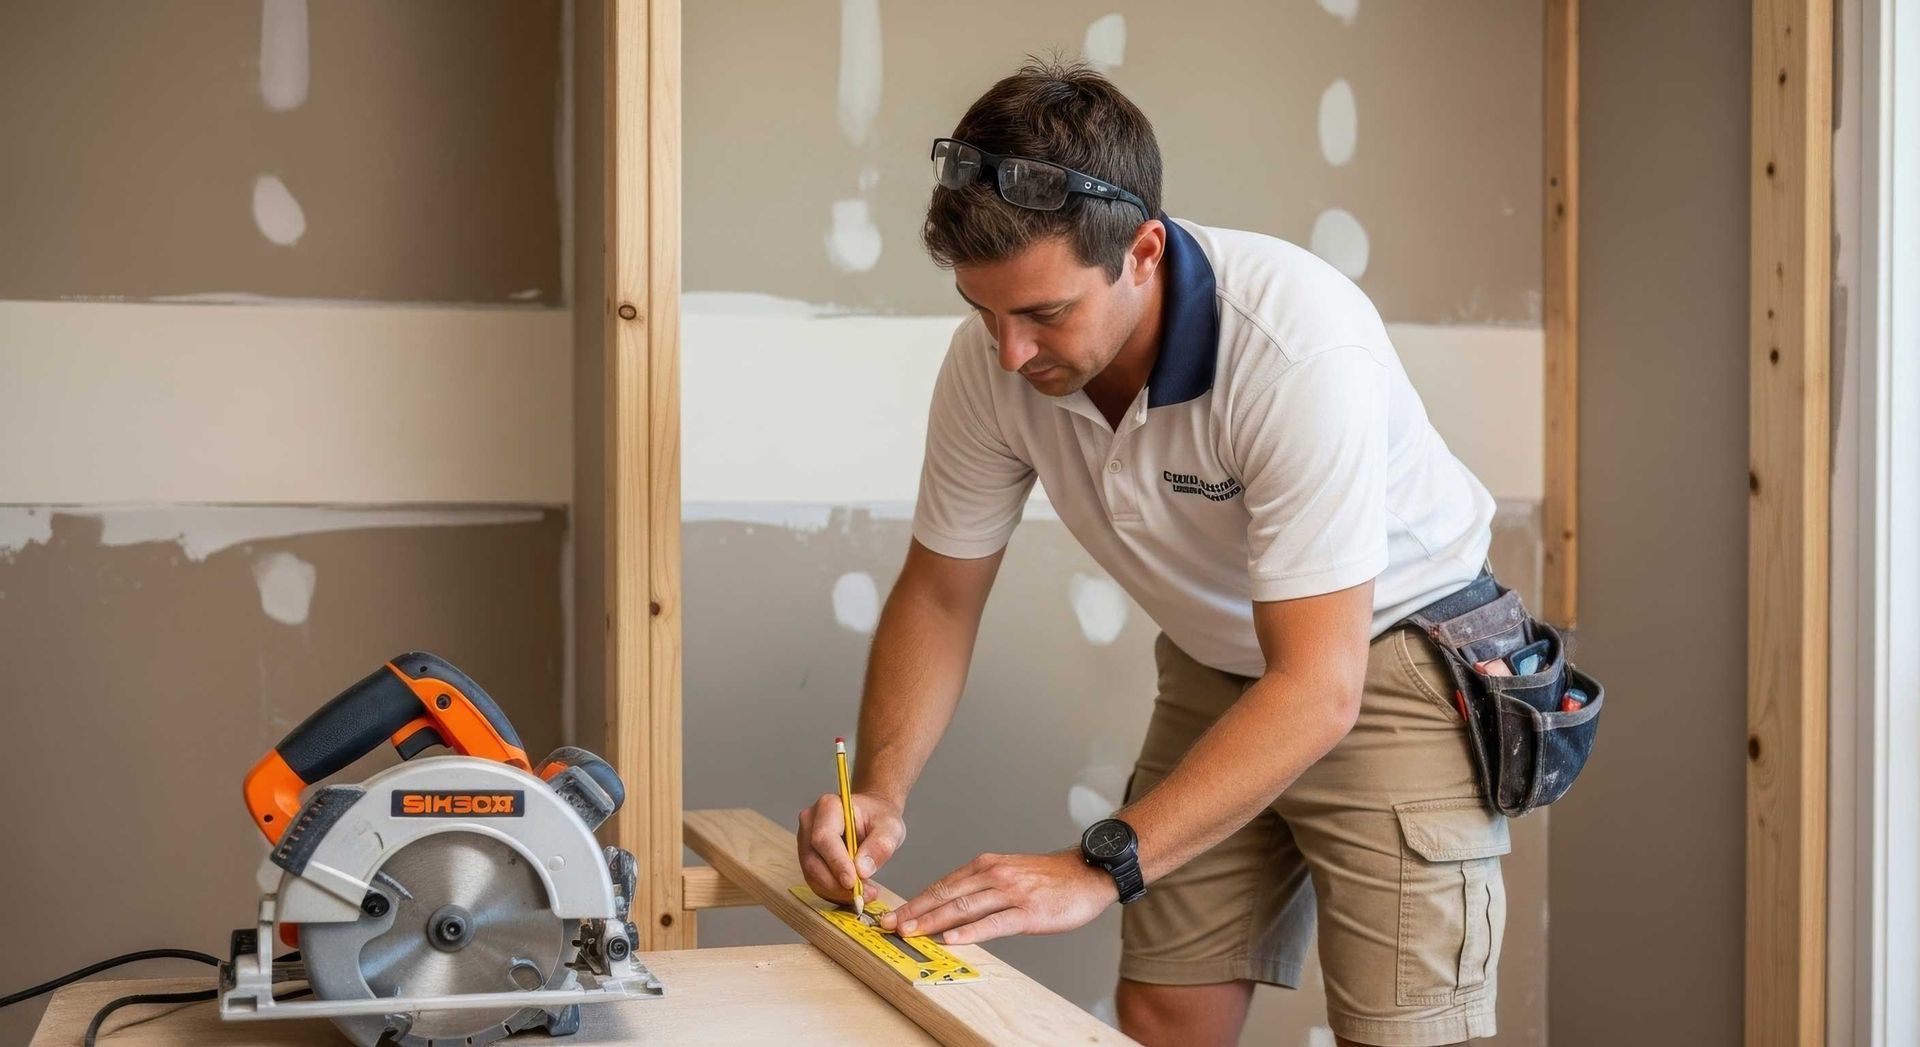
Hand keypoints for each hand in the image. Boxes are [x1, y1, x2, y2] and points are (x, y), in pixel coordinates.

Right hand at [797, 791, 904, 903]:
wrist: (872, 817)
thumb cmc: (879, 817)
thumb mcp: (890, 827)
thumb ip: (880, 846)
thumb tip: (862, 870)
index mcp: (828, 807)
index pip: (824, 838)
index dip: (836, 863)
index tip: (853, 883)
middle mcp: (810, 822)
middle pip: (813, 860)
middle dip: (836, 884)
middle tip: (862, 895)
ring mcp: (805, 840)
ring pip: (812, 874)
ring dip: (836, 891)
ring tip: (863, 894)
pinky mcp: (808, 857)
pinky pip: (815, 881)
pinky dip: (834, 892)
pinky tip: (854, 893)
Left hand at [877, 850, 1118, 945]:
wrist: (1087, 872)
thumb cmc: (1050, 878)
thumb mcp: (1009, 872)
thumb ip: (982, 887)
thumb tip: (953, 909)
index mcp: (986, 866)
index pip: (942, 885)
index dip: (915, 901)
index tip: (894, 916)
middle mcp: (993, 875)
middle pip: (946, 895)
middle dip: (914, 912)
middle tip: (890, 926)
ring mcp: (1010, 893)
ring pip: (964, 907)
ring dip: (933, 921)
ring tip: (911, 932)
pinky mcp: (1028, 912)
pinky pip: (994, 922)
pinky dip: (970, 931)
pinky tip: (952, 938)